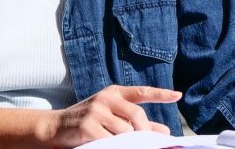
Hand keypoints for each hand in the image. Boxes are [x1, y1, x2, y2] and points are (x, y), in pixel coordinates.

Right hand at [43, 85, 181, 147]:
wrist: (56, 127)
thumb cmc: (89, 121)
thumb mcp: (112, 117)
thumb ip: (137, 123)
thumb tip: (164, 131)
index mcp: (114, 93)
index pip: (141, 92)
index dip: (160, 94)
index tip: (178, 95)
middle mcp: (105, 98)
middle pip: (136, 114)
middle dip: (145, 130)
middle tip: (148, 142)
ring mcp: (96, 111)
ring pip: (125, 130)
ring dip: (127, 141)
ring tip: (122, 143)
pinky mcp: (88, 125)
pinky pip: (111, 140)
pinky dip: (114, 145)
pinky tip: (108, 144)